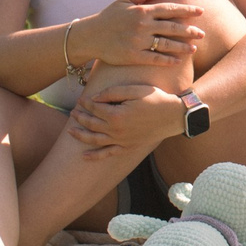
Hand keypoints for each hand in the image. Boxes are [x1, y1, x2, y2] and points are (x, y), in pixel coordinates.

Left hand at [66, 82, 185, 158]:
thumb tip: (94, 98)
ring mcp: (121, 141)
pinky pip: (108, 154)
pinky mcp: (127, 147)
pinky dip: (95, 156)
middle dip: (80, 117)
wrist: (174, 116)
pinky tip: (84, 156)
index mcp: (117, 115)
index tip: (82, 99)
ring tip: (71, 131)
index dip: (86, 103)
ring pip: (95, 140)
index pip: (95, 108)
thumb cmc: (156, 99)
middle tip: (73, 112)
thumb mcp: (135, 89)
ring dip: (81, 136)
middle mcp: (116, 131)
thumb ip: (112, 92)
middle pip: (91, 124)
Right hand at [76, 0, 205, 68]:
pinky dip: (168, 60)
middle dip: (190, 31)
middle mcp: (142, 25)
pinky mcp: (133, 55)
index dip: (187, 11)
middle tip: (202, 33)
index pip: (170, 9)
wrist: (91, 36)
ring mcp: (138, 41)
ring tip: (193, 48)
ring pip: (166, 44)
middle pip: (172, 27)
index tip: (201, 12)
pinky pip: (155, 59)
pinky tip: (178, 61)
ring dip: (182, 47)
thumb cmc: (110, 16)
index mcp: (142, 10)